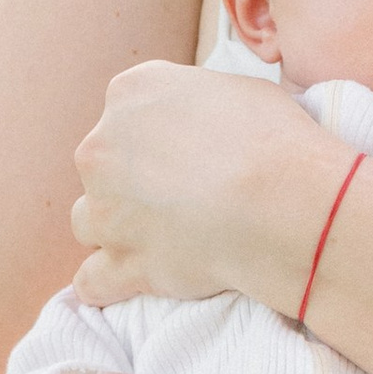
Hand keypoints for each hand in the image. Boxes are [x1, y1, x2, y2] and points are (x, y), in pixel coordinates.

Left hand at [71, 61, 340, 312]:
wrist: (282, 202)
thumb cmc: (274, 139)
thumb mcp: (236, 89)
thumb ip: (196, 103)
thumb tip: (200, 122)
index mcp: (131, 92)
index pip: (126, 113)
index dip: (156, 137)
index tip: (186, 153)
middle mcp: (102, 146)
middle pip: (101, 166)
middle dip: (130, 181)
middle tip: (180, 196)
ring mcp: (105, 208)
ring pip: (89, 220)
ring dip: (117, 228)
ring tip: (162, 237)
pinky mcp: (121, 262)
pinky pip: (92, 281)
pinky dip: (106, 284)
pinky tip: (124, 283)